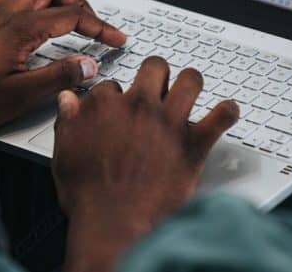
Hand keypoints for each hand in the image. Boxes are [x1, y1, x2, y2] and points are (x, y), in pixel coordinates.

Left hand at [0, 0, 126, 127]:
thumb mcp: (21, 96)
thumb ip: (59, 77)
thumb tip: (88, 65)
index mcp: (21, 27)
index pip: (72, 15)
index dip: (100, 26)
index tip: (116, 39)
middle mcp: (3, 14)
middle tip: (92, 22)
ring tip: (62, 14)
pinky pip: (0, 0)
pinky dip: (20, 4)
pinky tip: (21, 22)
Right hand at [52, 57, 239, 271]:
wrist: (114, 223)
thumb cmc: (89, 194)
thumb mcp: (64, 152)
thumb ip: (67, 121)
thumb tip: (68, 101)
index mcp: (106, 106)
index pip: (112, 85)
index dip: (116, 97)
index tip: (118, 108)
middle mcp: (140, 106)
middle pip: (154, 68)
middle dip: (156, 74)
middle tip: (157, 87)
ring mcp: (169, 123)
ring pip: (191, 80)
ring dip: (191, 83)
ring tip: (190, 89)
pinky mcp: (193, 144)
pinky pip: (221, 117)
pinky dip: (227, 113)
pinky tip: (226, 112)